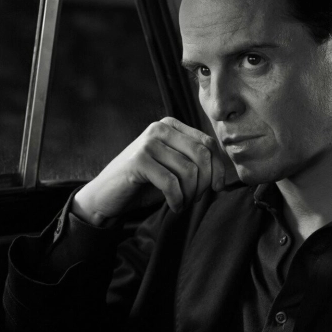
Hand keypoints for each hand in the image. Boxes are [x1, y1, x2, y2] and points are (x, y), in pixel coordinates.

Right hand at [71, 117, 225, 225]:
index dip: (218, 168)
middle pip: (202, 155)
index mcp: (171, 125)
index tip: (217, 188)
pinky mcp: (139, 161)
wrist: (107, 195)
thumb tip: (225, 175)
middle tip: (196, 199)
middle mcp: (160, 128)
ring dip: (191, 194)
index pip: (208, 143)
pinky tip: (174, 206)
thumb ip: (194, 162)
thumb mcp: (173, 167)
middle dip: (205, 182)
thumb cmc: (144, 183)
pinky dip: (178, 200)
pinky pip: (172, 183)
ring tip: (183, 203)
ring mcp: (148, 143)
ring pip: (189, 170)